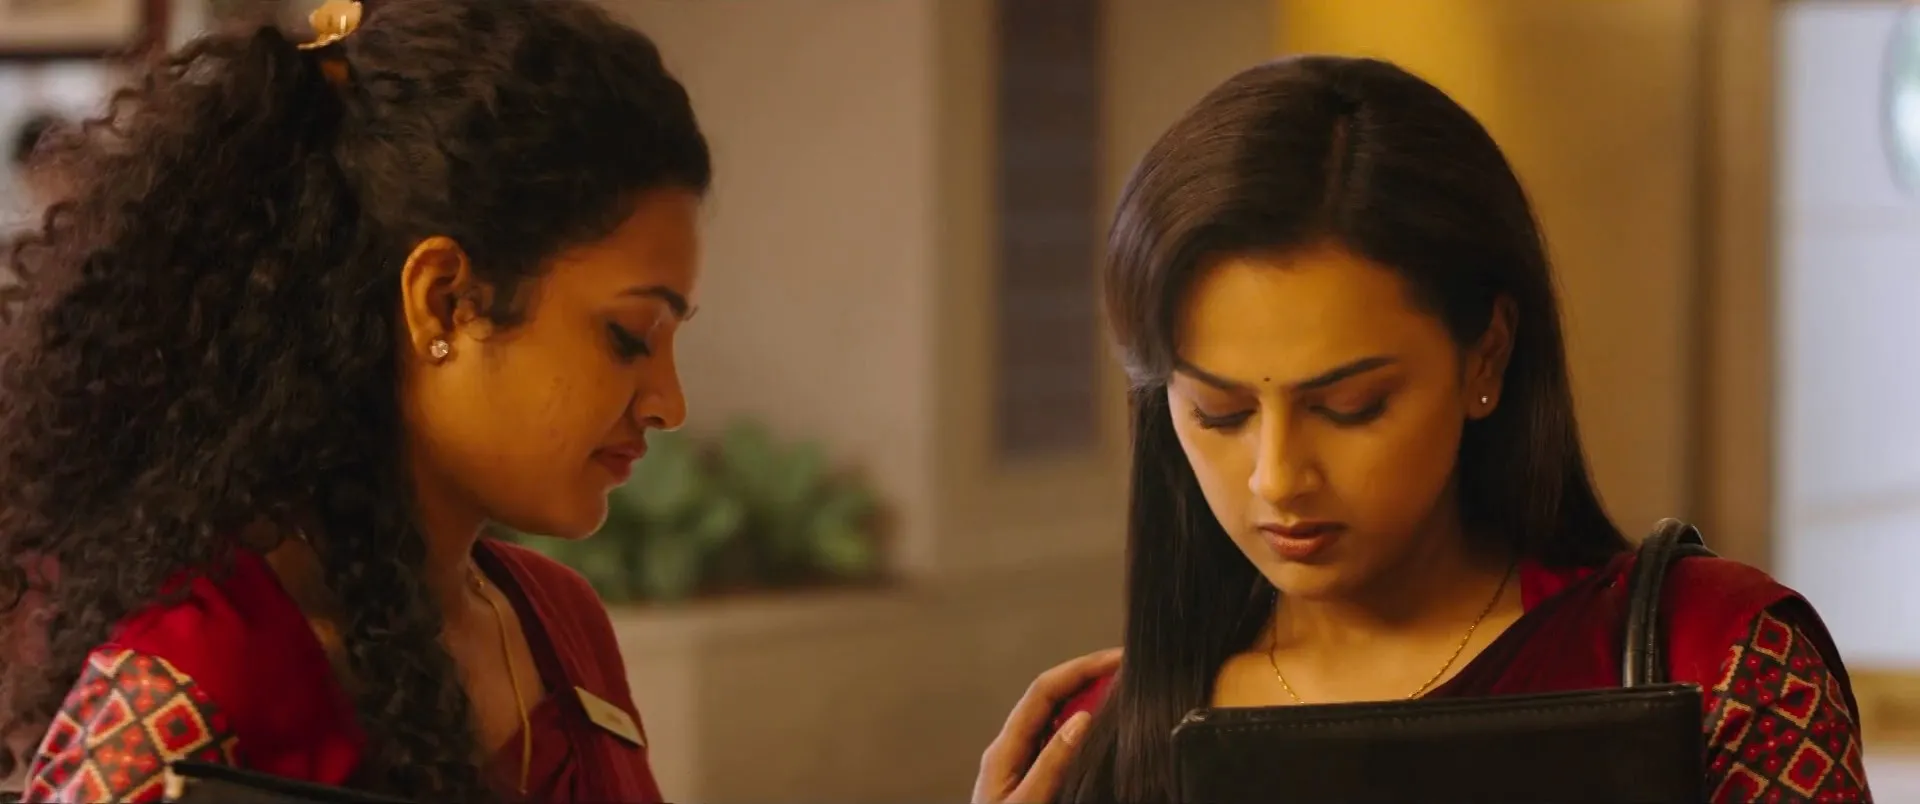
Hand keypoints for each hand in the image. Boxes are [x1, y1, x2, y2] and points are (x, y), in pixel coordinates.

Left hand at [971, 647, 1121, 803]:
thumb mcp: (1024, 803)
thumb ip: (1051, 765)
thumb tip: (1080, 721)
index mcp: (1003, 750)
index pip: (1043, 692)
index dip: (1080, 669)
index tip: (1114, 660)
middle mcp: (1010, 750)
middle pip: (1050, 698)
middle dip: (1086, 677)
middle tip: (1124, 668)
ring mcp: (1019, 763)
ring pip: (1056, 717)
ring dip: (1086, 699)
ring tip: (1119, 689)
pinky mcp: (1031, 779)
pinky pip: (1058, 740)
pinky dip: (1082, 725)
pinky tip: (1101, 728)